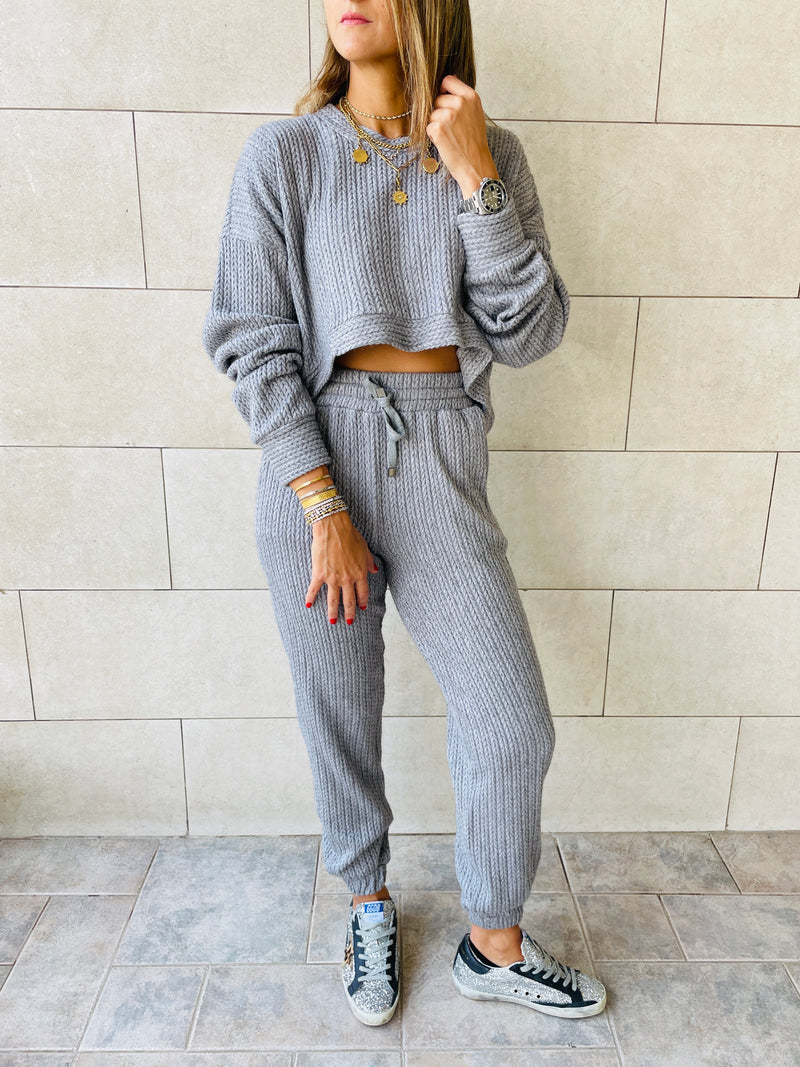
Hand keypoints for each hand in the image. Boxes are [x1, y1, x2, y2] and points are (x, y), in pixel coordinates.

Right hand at [305, 510, 378, 623]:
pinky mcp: (319, 573)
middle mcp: (347, 578)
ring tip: (332, 621)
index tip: (362, 608)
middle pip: (349, 600)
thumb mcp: (364, 548)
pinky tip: (308, 605)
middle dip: (349, 613)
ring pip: (333, 600)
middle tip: (349, 622)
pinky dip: (310, 598)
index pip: (363, 592)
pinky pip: (314, 589)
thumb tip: (374, 570)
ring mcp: (333, 578)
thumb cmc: (350, 535)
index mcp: (359, 572)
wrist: (333, 527)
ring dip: (332, 612)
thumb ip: (369, 562)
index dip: (363, 601)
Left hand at [426, 74, 499, 198]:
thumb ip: (463, 97)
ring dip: (436, 125)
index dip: (444, 92)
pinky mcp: (438, 128)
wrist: (476, 166)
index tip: (447, 104)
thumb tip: (450, 78)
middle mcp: (460, 103)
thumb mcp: (475, 113)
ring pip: (431, 114)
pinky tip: (445, 143)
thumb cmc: (475, 142)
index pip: (447, 80)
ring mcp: (448, 115)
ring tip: (450, 136)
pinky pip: (427, 127)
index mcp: (471, 96)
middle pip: (437, 99)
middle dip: (440, 112)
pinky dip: (433, 136)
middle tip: (452, 128)